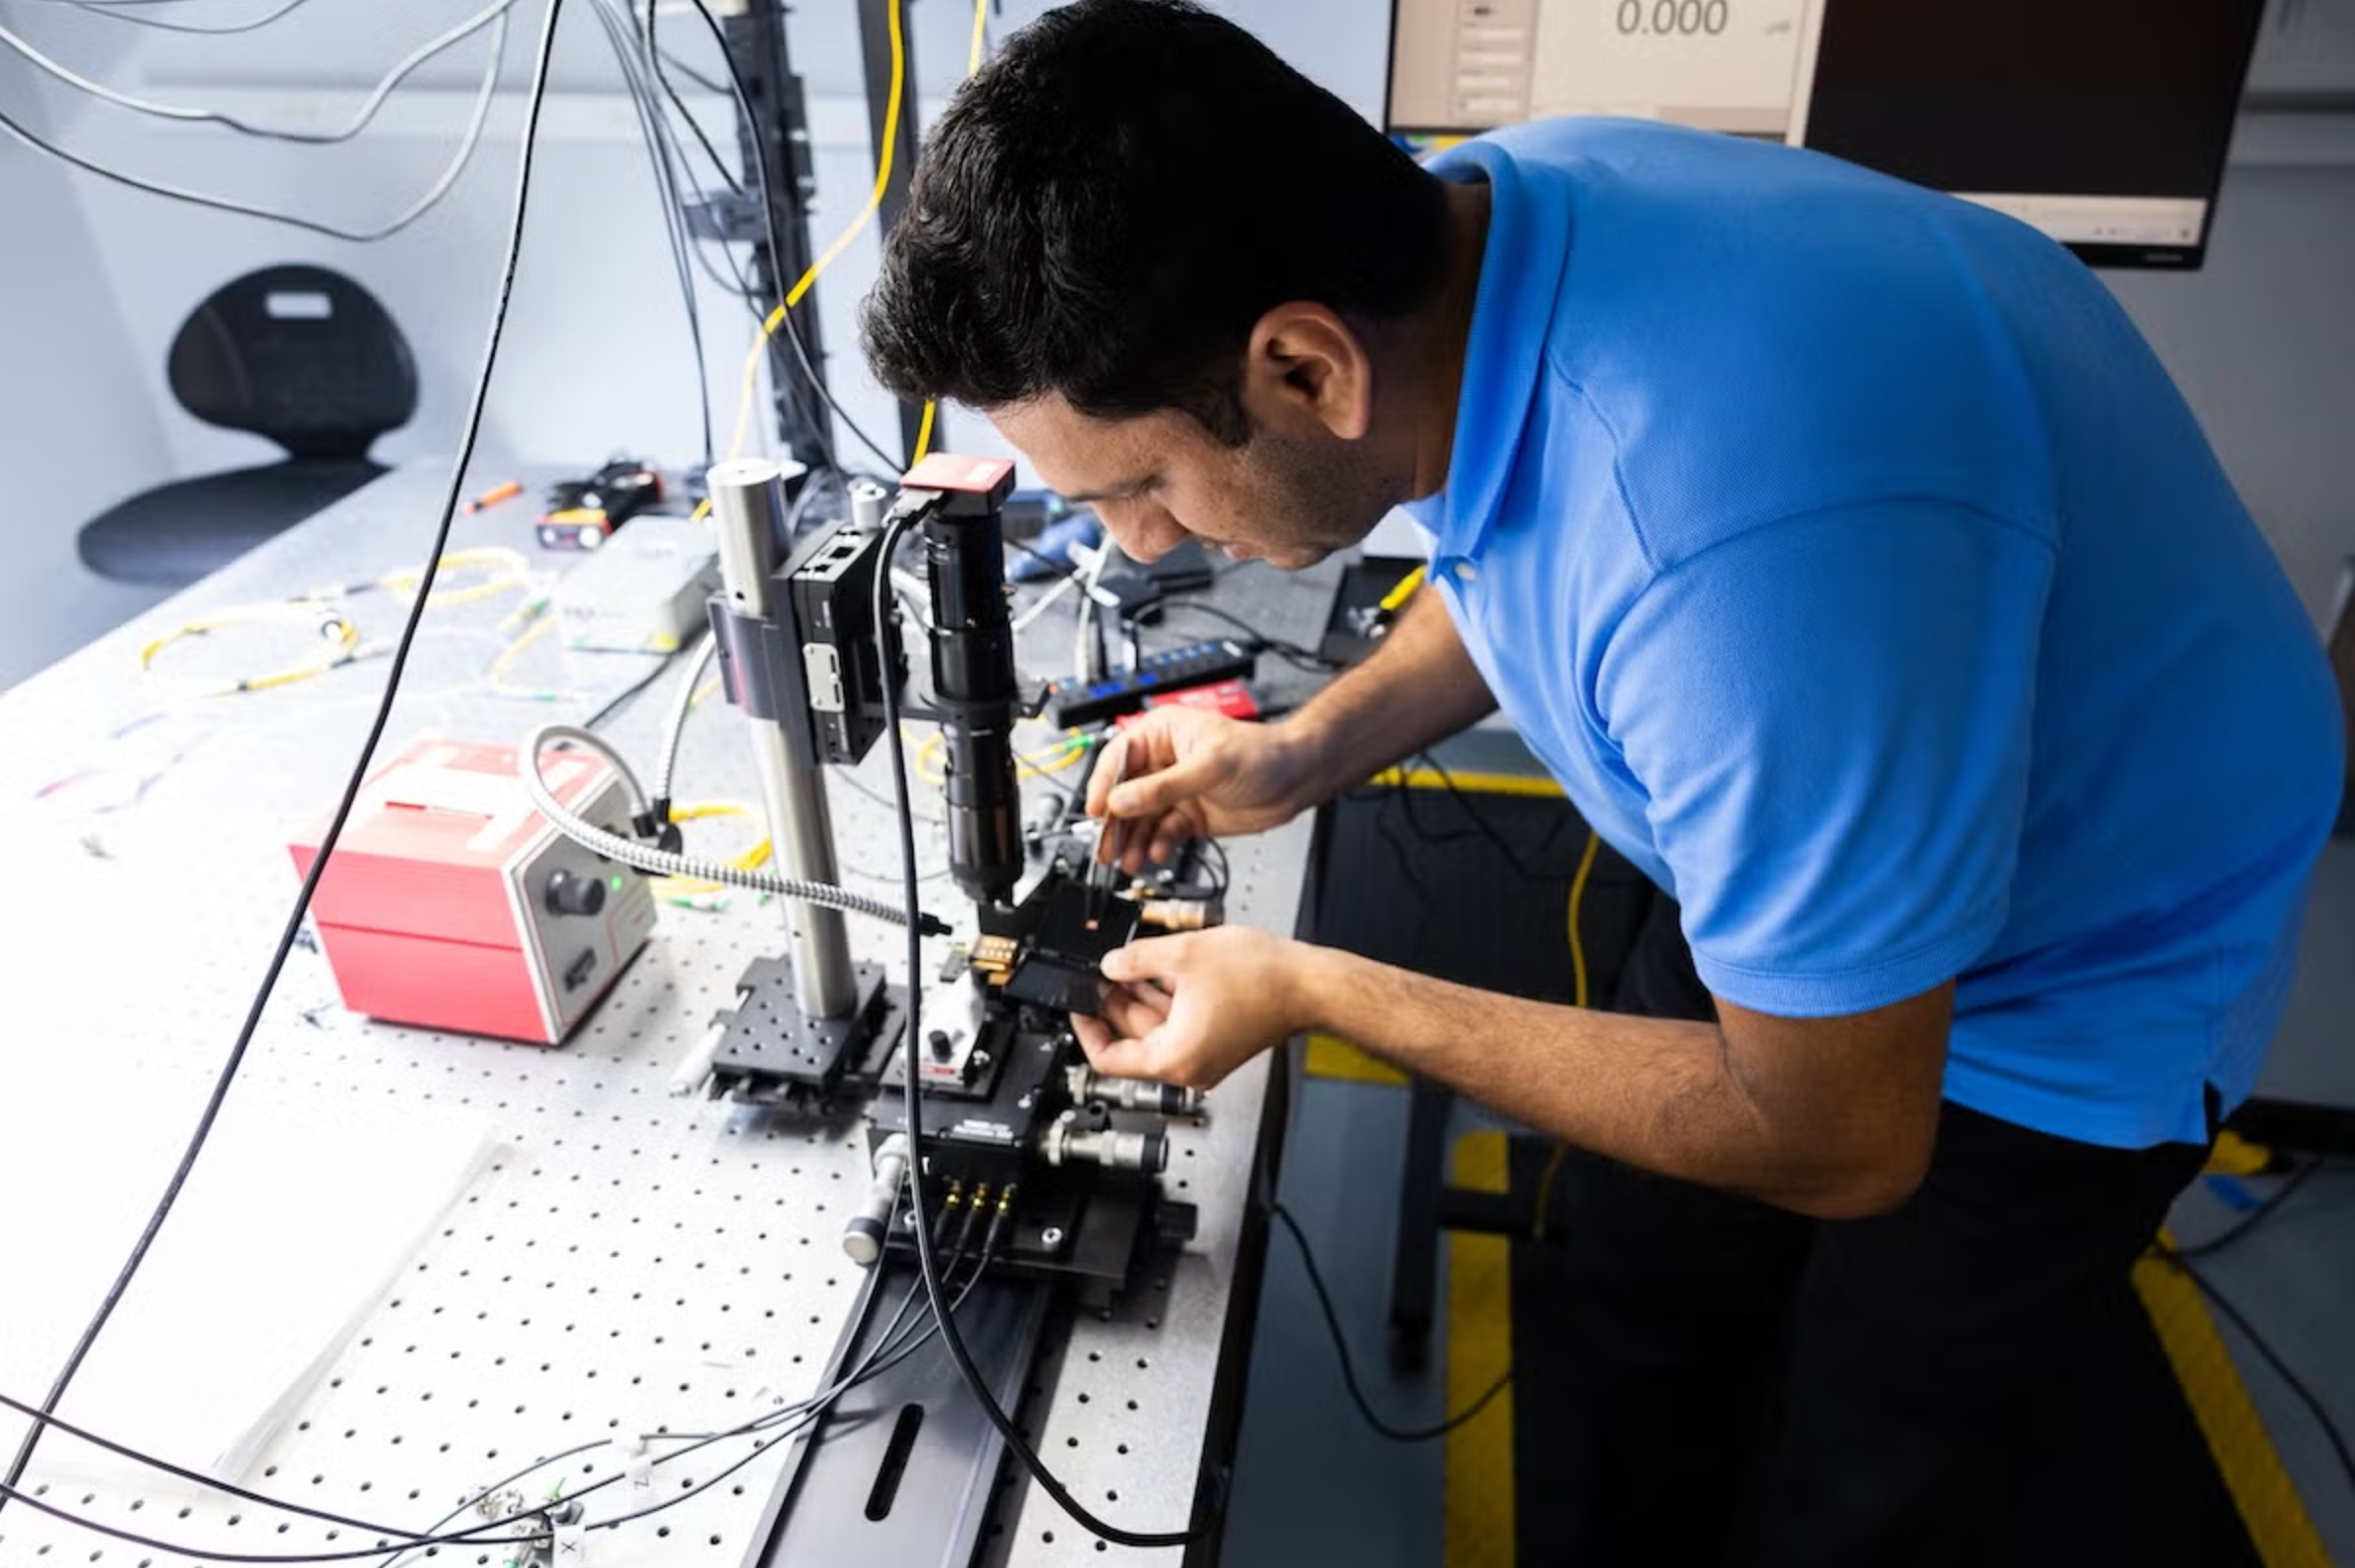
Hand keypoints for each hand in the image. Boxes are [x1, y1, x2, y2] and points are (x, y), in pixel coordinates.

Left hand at [1069, 926, 1316, 1088]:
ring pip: (1158, 1028)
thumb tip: (1111, 964)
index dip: (1086, 1027)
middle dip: (1116, 1002)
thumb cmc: (1264, 979)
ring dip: (1142, 996)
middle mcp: (1189, 1066)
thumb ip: (1136, 960)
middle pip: (1133, 1039)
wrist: (1309, 983)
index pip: (1108, 1058)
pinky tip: (1161, 969)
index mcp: (1174, 1058)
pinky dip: (1168, 999)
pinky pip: (1181, 1023)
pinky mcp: (1220, 1041)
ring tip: (1129, 964)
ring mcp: (1206, 1056)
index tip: (1078, 1006)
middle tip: (1102, 972)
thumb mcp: (1183, 955)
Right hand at [1088, 708, 1310, 873]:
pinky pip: (1162, 834)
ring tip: (1129, 861)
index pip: (1119, 758)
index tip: (1096, 811)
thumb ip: (1162, 788)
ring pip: (1141, 819)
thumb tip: (1121, 801)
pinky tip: (1157, 855)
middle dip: (1115, 823)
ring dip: (1133, 841)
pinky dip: (1157, 846)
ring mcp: (1175, 791)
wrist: (1298, 779)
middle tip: (1106, 848)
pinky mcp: (1188, 816)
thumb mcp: (1209, 767)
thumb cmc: (1263, 754)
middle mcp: (1164, 762)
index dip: (1103, 785)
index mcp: (1162, 734)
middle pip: (1124, 794)